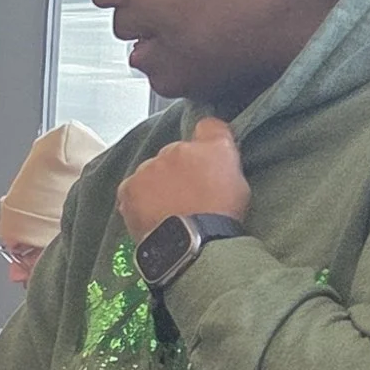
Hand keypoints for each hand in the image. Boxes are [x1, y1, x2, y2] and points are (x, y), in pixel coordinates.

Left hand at [117, 115, 248, 239]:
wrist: (192, 243)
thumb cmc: (221, 217)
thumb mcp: (239, 183)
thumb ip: (225, 160)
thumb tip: (214, 146)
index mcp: (213, 146)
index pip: (208, 127)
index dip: (206, 141)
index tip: (204, 158)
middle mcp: (179, 149)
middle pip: (175, 153)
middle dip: (178, 169)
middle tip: (185, 194)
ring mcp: (151, 167)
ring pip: (152, 170)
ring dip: (157, 183)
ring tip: (168, 209)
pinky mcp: (129, 186)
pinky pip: (132, 187)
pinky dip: (138, 199)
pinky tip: (151, 214)